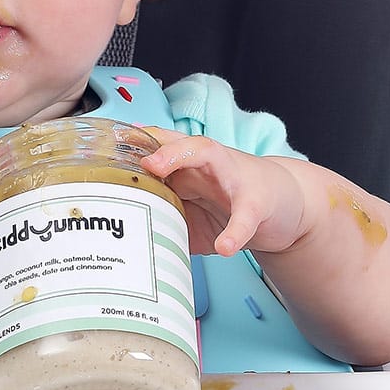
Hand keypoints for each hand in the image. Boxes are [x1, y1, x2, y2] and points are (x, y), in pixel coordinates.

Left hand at [139, 130, 307, 258]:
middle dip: (150, 144)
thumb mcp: (194, 216)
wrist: (284, 205)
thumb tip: (128, 247)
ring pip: (208, 154)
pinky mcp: (258, 201)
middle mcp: (208, 163)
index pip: (157, 148)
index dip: (132, 147)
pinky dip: (235, 231)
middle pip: (176, 142)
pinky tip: (226, 246)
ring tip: (157, 170)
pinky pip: (245, 214)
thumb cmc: (232, 204)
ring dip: (180, 156)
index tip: (106, 150)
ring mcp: (233, 176)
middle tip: (126, 155)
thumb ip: (166, 224)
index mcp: (188, 167)